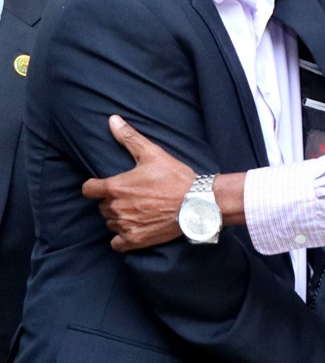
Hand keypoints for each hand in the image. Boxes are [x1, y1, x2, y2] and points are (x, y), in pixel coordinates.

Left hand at [81, 115, 194, 251]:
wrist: (197, 203)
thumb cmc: (175, 178)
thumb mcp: (153, 154)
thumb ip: (129, 138)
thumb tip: (113, 120)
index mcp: (115, 187)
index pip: (88, 189)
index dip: (95, 186)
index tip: (104, 186)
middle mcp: (116, 208)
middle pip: (102, 206)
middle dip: (112, 201)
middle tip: (131, 196)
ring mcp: (125, 225)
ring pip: (110, 223)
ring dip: (118, 218)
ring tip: (136, 211)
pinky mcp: (136, 240)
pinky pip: (117, 243)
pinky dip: (121, 237)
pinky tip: (133, 228)